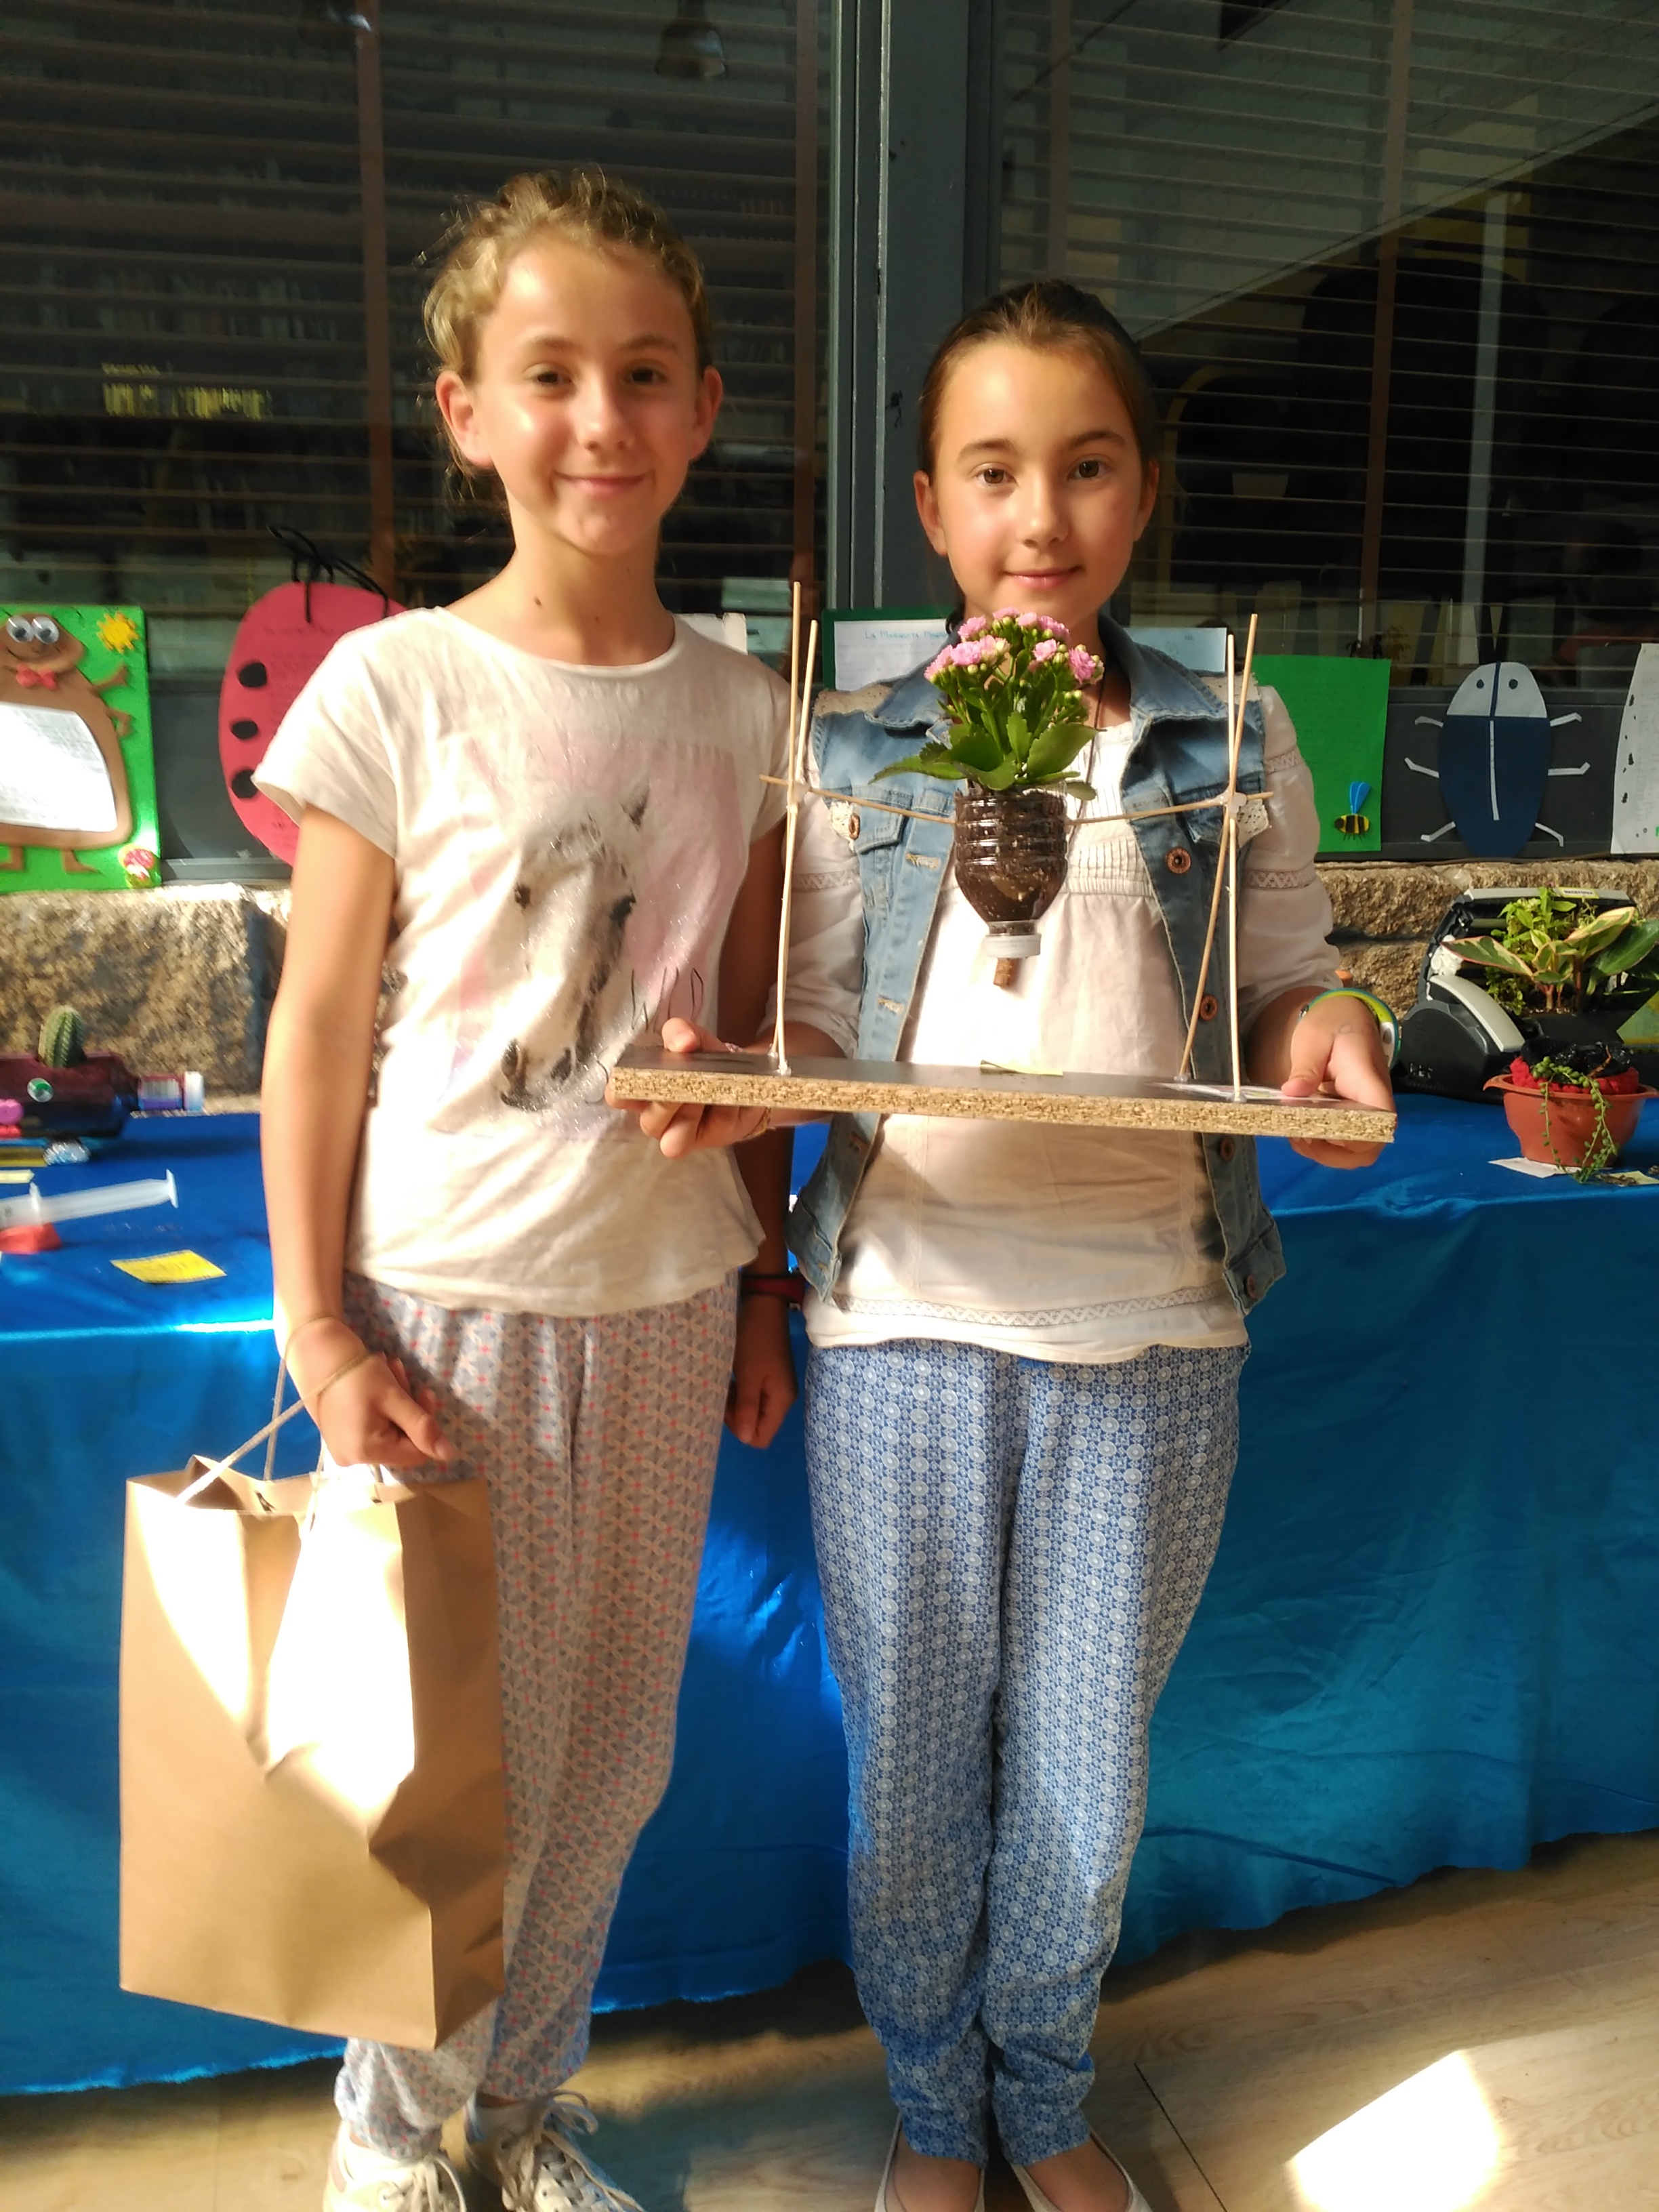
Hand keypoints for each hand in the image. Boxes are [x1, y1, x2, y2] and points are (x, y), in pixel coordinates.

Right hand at [287, 1317, 453, 1469]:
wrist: (316, 1355)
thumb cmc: (357, 1375)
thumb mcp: (394, 1398)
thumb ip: (423, 1427)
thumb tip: (450, 1455)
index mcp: (368, 1453)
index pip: (417, 1451)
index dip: (426, 1424)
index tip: (424, 1391)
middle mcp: (354, 1459)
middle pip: (402, 1440)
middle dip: (408, 1406)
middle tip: (400, 1372)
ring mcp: (345, 1450)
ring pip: (389, 1430)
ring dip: (396, 1400)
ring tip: (388, 1369)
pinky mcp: (340, 1438)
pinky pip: (372, 1427)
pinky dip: (380, 1406)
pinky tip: (377, 1381)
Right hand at [607, 1017, 772, 1158]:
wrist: (741, 1077)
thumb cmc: (703, 1059)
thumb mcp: (691, 1038)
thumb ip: (679, 1032)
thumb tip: (683, 1041)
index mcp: (643, 1091)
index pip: (618, 1098)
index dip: (619, 1094)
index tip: (634, 1079)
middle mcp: (657, 1118)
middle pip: (649, 1122)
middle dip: (665, 1102)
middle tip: (682, 1078)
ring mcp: (682, 1134)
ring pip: (673, 1141)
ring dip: (691, 1114)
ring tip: (707, 1089)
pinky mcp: (711, 1140)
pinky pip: (713, 1132)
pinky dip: (722, 1112)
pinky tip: (730, 1096)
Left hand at [726, 1292, 796, 1447]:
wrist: (763, 1306)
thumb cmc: (754, 1340)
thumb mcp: (748, 1374)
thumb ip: (747, 1407)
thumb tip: (745, 1439)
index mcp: (781, 1400)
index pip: (762, 1436)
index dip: (741, 1429)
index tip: (728, 1408)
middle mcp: (782, 1398)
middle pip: (757, 1425)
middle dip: (737, 1416)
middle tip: (724, 1394)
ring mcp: (776, 1387)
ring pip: (753, 1410)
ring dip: (737, 1403)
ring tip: (726, 1384)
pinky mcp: (769, 1377)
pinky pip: (753, 1396)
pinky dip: (740, 1392)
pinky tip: (731, 1379)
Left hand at [1279, 996, 1393, 1168]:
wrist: (1345, 1015)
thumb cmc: (1333, 1022)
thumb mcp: (1314, 1037)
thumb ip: (1306, 1065)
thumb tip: (1292, 1091)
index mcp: (1369, 1083)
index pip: (1379, 1122)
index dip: (1354, 1139)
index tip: (1319, 1134)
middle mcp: (1373, 1103)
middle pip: (1369, 1146)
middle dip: (1335, 1154)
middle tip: (1300, 1140)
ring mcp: (1363, 1111)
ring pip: (1356, 1149)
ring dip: (1327, 1153)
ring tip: (1296, 1139)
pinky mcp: (1352, 1113)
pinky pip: (1344, 1139)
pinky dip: (1324, 1145)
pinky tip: (1299, 1134)